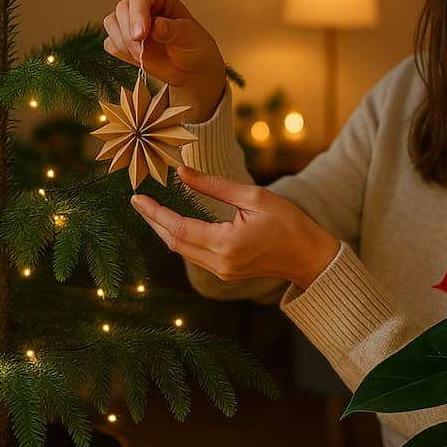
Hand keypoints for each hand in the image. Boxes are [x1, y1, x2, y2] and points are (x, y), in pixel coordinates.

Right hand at [102, 0, 227, 122]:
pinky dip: (120, 52)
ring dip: (123, 42)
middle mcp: (142, 6)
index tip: (141, 34)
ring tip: (143, 56)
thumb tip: (156, 25)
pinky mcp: (122, 41)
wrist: (190, 71)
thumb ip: (173, 30)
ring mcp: (130, 23)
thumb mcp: (190, 37)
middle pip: (122, 9)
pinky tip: (137, 59)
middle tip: (142, 52)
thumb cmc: (194, 47)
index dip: (138, 12)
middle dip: (129, 32)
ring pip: (111, 23)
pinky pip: (110, 43)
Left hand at [130, 166, 340, 289]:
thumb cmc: (288, 221)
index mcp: (226, 243)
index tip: (137, 197)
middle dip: (154, 221)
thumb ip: (214, 186)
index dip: (154, 212)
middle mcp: (219, 263)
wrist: (309, 256)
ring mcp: (222, 272)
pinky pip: (194, 255)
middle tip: (138, 200)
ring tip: (152, 209)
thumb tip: (181, 173)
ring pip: (182, 251)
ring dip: (165, 230)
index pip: (178, 228)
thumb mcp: (253, 196)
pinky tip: (175, 223)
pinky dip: (181, 238)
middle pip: (174, 242)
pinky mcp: (225, 273)